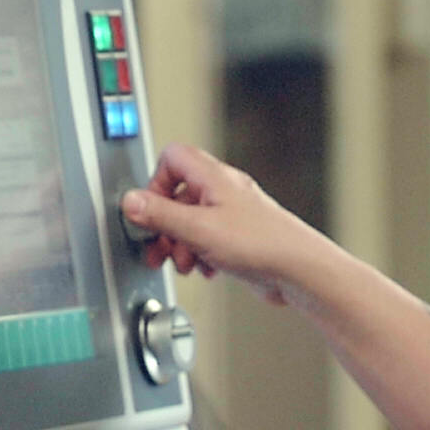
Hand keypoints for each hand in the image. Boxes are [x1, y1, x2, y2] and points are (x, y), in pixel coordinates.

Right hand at [121, 143, 329, 305]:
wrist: (299, 271)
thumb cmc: (261, 244)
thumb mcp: (198, 230)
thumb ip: (160, 215)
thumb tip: (130, 201)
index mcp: (213, 177)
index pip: (172, 159)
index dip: (155, 184)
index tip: (150, 212)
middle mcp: (223, 190)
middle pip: (177, 195)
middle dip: (164, 225)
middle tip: (159, 248)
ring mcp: (232, 213)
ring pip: (191, 221)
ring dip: (181, 244)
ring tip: (185, 262)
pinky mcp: (239, 237)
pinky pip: (207, 239)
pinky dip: (200, 254)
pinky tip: (207, 269)